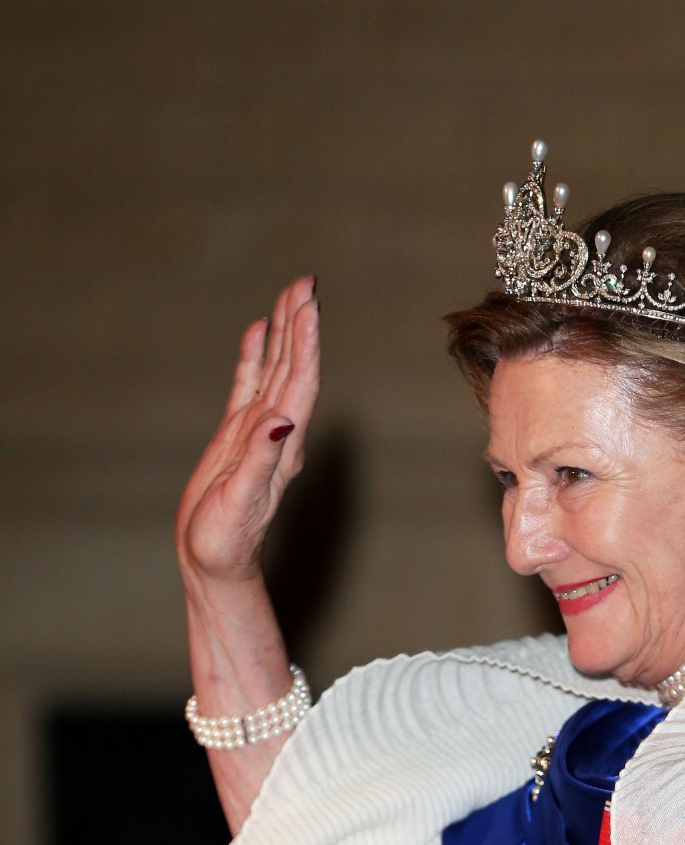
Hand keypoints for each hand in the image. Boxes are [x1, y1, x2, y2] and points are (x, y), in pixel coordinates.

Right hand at [175, 274, 319, 591]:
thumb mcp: (244, 500)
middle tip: (305, 282)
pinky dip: (255, 356)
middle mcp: (279, 432)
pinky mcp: (238, 437)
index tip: (309, 303)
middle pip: (294, 367)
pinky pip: (249, 385)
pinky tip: (258, 331)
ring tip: (290, 294)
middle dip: (300, 324)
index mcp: (285, 444)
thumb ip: (262, 459)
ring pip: (275, 370)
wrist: (215, 562)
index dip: (306, 341)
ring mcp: (260, 432)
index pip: (300, 382)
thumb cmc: (228, 539)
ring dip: (283, 332)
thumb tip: (280, 420)